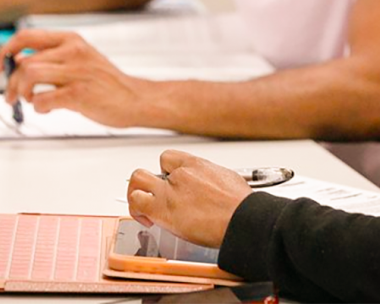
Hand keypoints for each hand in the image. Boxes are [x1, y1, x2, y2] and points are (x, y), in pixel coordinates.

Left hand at [0, 29, 152, 127]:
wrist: (135, 98)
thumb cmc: (107, 82)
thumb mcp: (81, 58)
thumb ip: (53, 57)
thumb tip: (19, 62)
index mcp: (71, 40)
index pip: (26, 37)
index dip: (6, 51)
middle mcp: (73, 51)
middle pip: (24, 61)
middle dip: (10, 81)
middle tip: (11, 95)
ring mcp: (77, 72)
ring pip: (29, 75)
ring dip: (22, 92)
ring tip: (30, 100)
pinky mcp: (80, 94)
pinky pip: (44, 98)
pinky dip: (38, 106)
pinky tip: (47, 108)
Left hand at [127, 150, 251, 247]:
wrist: (242, 220)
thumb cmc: (241, 206)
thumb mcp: (227, 180)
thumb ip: (210, 180)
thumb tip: (210, 187)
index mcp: (196, 165)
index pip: (169, 158)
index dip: (167, 170)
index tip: (169, 182)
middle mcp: (180, 175)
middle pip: (153, 166)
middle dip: (151, 180)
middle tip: (156, 195)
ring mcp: (169, 191)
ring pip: (137, 179)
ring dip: (137, 192)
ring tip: (143, 207)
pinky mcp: (163, 210)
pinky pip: (137, 203)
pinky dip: (137, 211)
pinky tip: (147, 220)